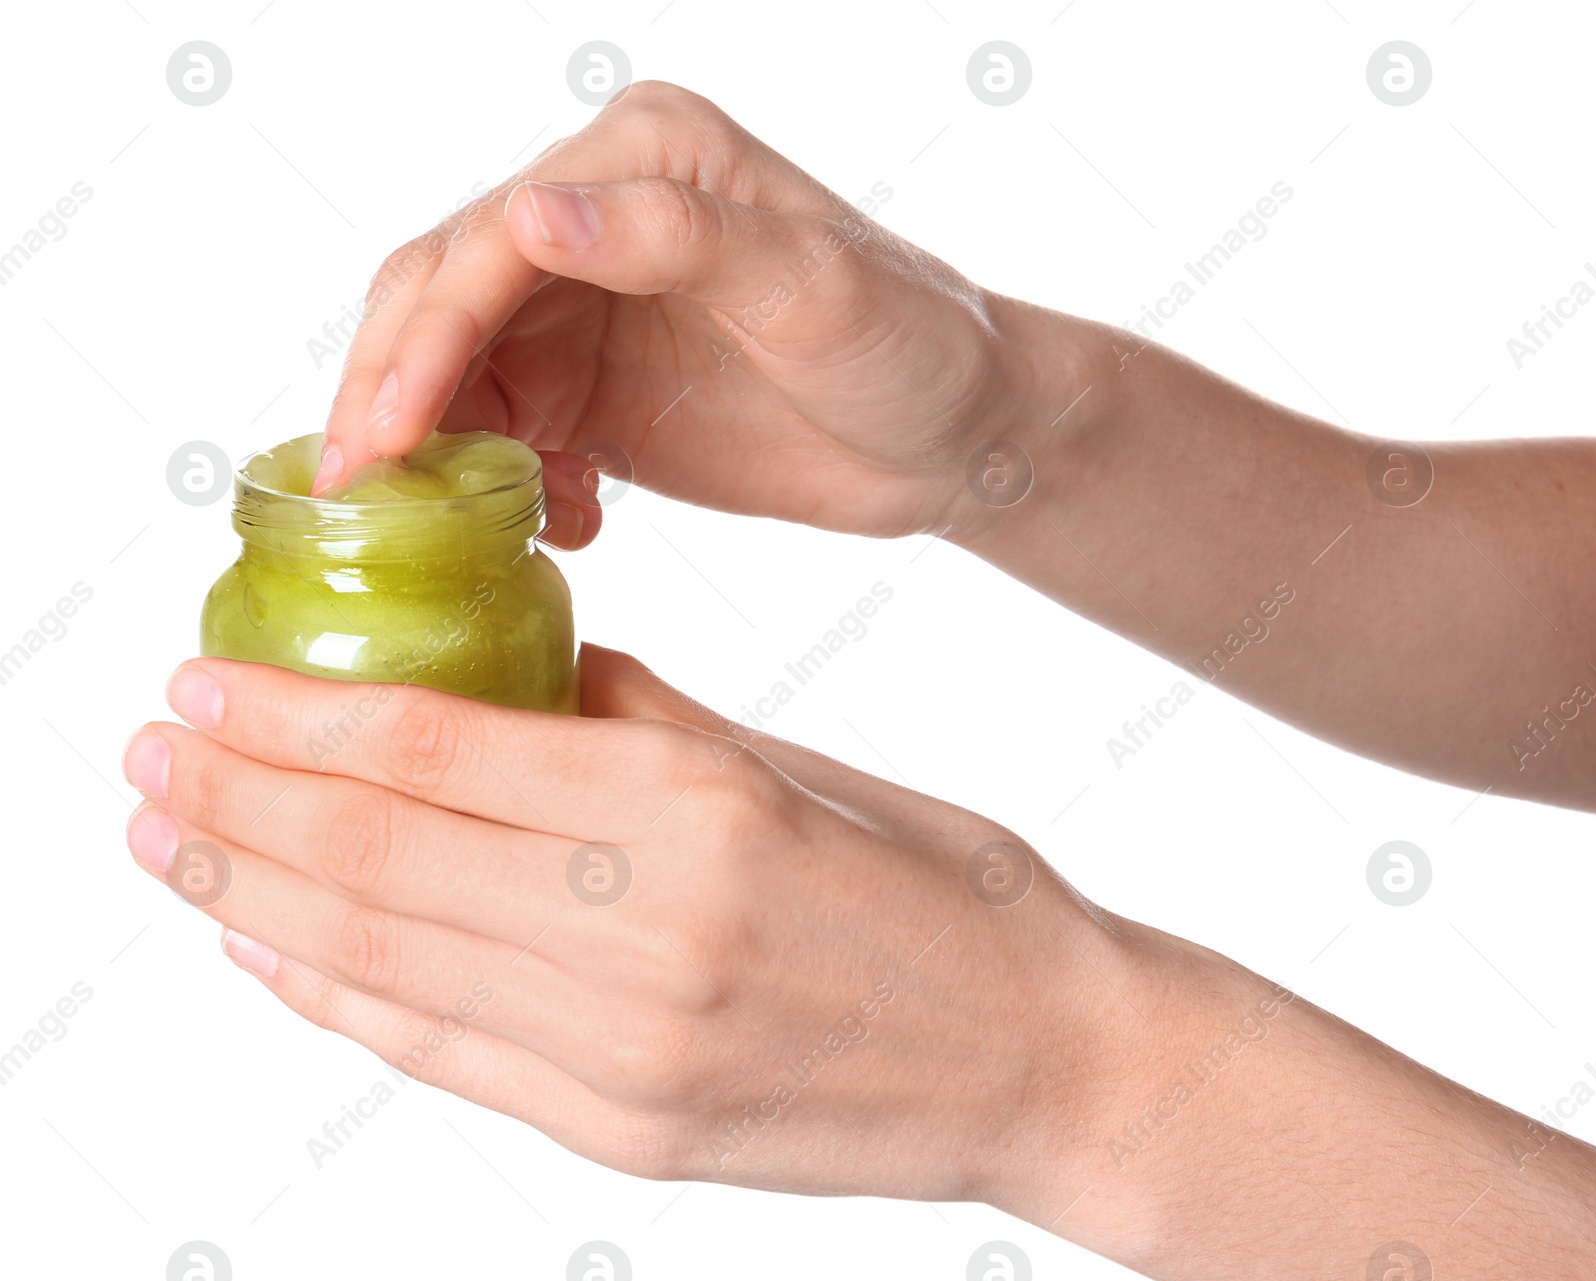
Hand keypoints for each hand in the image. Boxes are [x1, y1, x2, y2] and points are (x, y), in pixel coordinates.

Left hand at [120, 648, 1128, 1202]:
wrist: (1044, 1058)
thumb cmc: (946, 887)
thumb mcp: (803, 765)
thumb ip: (644, 725)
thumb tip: (517, 682)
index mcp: (698, 811)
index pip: (438, 755)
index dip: (298, 719)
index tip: (201, 686)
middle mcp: (647, 935)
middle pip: (380, 862)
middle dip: (241, 803)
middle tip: (151, 758)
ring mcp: (631, 1053)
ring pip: (385, 967)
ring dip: (259, 899)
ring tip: (176, 846)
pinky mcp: (628, 1135)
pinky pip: (444, 1059)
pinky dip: (343, 1003)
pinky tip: (278, 954)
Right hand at [316, 82, 1051, 542]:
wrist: (959, 435)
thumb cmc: (911, 346)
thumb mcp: (809, 288)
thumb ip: (673, 239)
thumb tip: (529, 208)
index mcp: (640, 158)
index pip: (489, 241)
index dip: (423, 339)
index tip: (381, 439)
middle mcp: (598, 217)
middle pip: (444, 299)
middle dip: (393, 395)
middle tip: (355, 493)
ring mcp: (591, 305)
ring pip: (462, 371)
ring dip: (444, 450)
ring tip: (450, 527)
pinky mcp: (601, 389)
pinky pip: (511, 432)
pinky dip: (511, 486)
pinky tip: (564, 527)